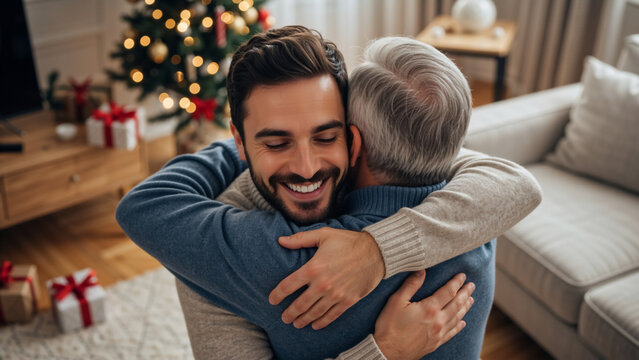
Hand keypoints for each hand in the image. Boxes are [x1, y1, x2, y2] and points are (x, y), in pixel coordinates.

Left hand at [268, 228, 384, 329]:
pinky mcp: (348, 301)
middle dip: (289, 313)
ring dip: (303, 320)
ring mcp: (335, 295)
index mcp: (313, 268)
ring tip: (296, 323)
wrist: (377, 252)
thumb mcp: (323, 235)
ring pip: (314, 313)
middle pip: (299, 304)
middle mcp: (322, 284)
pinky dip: (321, 322)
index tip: (272, 300)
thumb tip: (280, 240)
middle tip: (283, 318)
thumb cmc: (349, 241)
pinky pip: (331, 316)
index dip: (277, 295)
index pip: (288, 285)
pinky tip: (315, 325)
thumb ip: (300, 239)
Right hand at [374, 271, 474, 359]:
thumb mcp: (396, 301)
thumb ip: (410, 285)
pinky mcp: (435, 343)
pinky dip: (459, 326)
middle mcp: (438, 321)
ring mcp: (438, 333)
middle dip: (465, 293)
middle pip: (456, 304)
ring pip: (457, 318)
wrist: (387, 352)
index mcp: (429, 308)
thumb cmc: (389, 326)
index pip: (448, 292)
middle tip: (472, 286)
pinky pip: (452, 333)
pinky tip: (463, 323)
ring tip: (471, 300)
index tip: (463, 276)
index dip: (456, 282)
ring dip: (465, 308)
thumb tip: (422, 271)